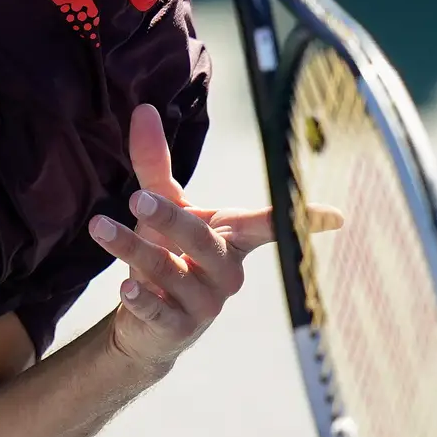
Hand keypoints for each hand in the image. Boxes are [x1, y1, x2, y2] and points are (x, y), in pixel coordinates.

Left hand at [88, 105, 279, 373]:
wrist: (146, 323)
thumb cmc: (166, 252)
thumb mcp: (160, 206)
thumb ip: (153, 162)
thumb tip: (143, 109)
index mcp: (231, 238)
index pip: (270, 225)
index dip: (303, 220)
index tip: (336, 216)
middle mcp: (226, 271)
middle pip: (204, 241)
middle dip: (172, 218)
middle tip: (138, 198)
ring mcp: (205, 303)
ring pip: (172, 271)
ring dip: (133, 249)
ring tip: (100, 226)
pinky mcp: (178, 328)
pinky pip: (160, 311)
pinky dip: (142, 299)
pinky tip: (125, 288)